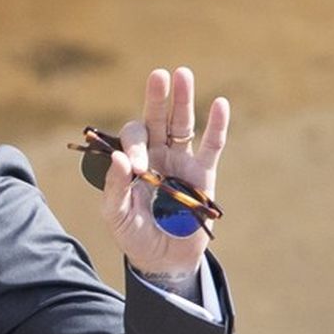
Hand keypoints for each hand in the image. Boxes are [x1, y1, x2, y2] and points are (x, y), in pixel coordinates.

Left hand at [99, 66, 228, 280]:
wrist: (162, 259)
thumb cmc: (135, 236)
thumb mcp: (116, 216)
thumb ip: (114, 188)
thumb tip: (117, 157)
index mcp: (133, 162)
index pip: (133, 139)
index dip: (134, 145)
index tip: (137, 167)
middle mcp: (157, 155)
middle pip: (157, 120)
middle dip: (157, 99)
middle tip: (158, 75)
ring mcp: (181, 162)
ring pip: (183, 125)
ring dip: (184, 101)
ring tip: (183, 75)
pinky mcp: (204, 174)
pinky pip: (213, 145)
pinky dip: (217, 125)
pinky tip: (220, 103)